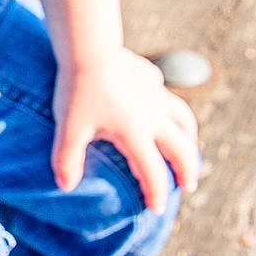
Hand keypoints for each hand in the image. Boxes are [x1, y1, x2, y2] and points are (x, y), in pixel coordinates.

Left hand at [52, 47, 198, 211]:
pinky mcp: (150, 77)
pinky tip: (166, 113)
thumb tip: (65, 187)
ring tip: (188, 151)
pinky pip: (168, 97)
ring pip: (185, 120)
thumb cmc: (77, 89)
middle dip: (187, 170)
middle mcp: (154, 116)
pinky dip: (172, 111)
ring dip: (189, 140)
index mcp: (136, 133)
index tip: (156, 208)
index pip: (153, 172)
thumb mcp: (69, 128)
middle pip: (182, 149)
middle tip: (186, 185)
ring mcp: (156, 95)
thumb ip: (67, 159)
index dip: (156, 194)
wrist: (88, 46)